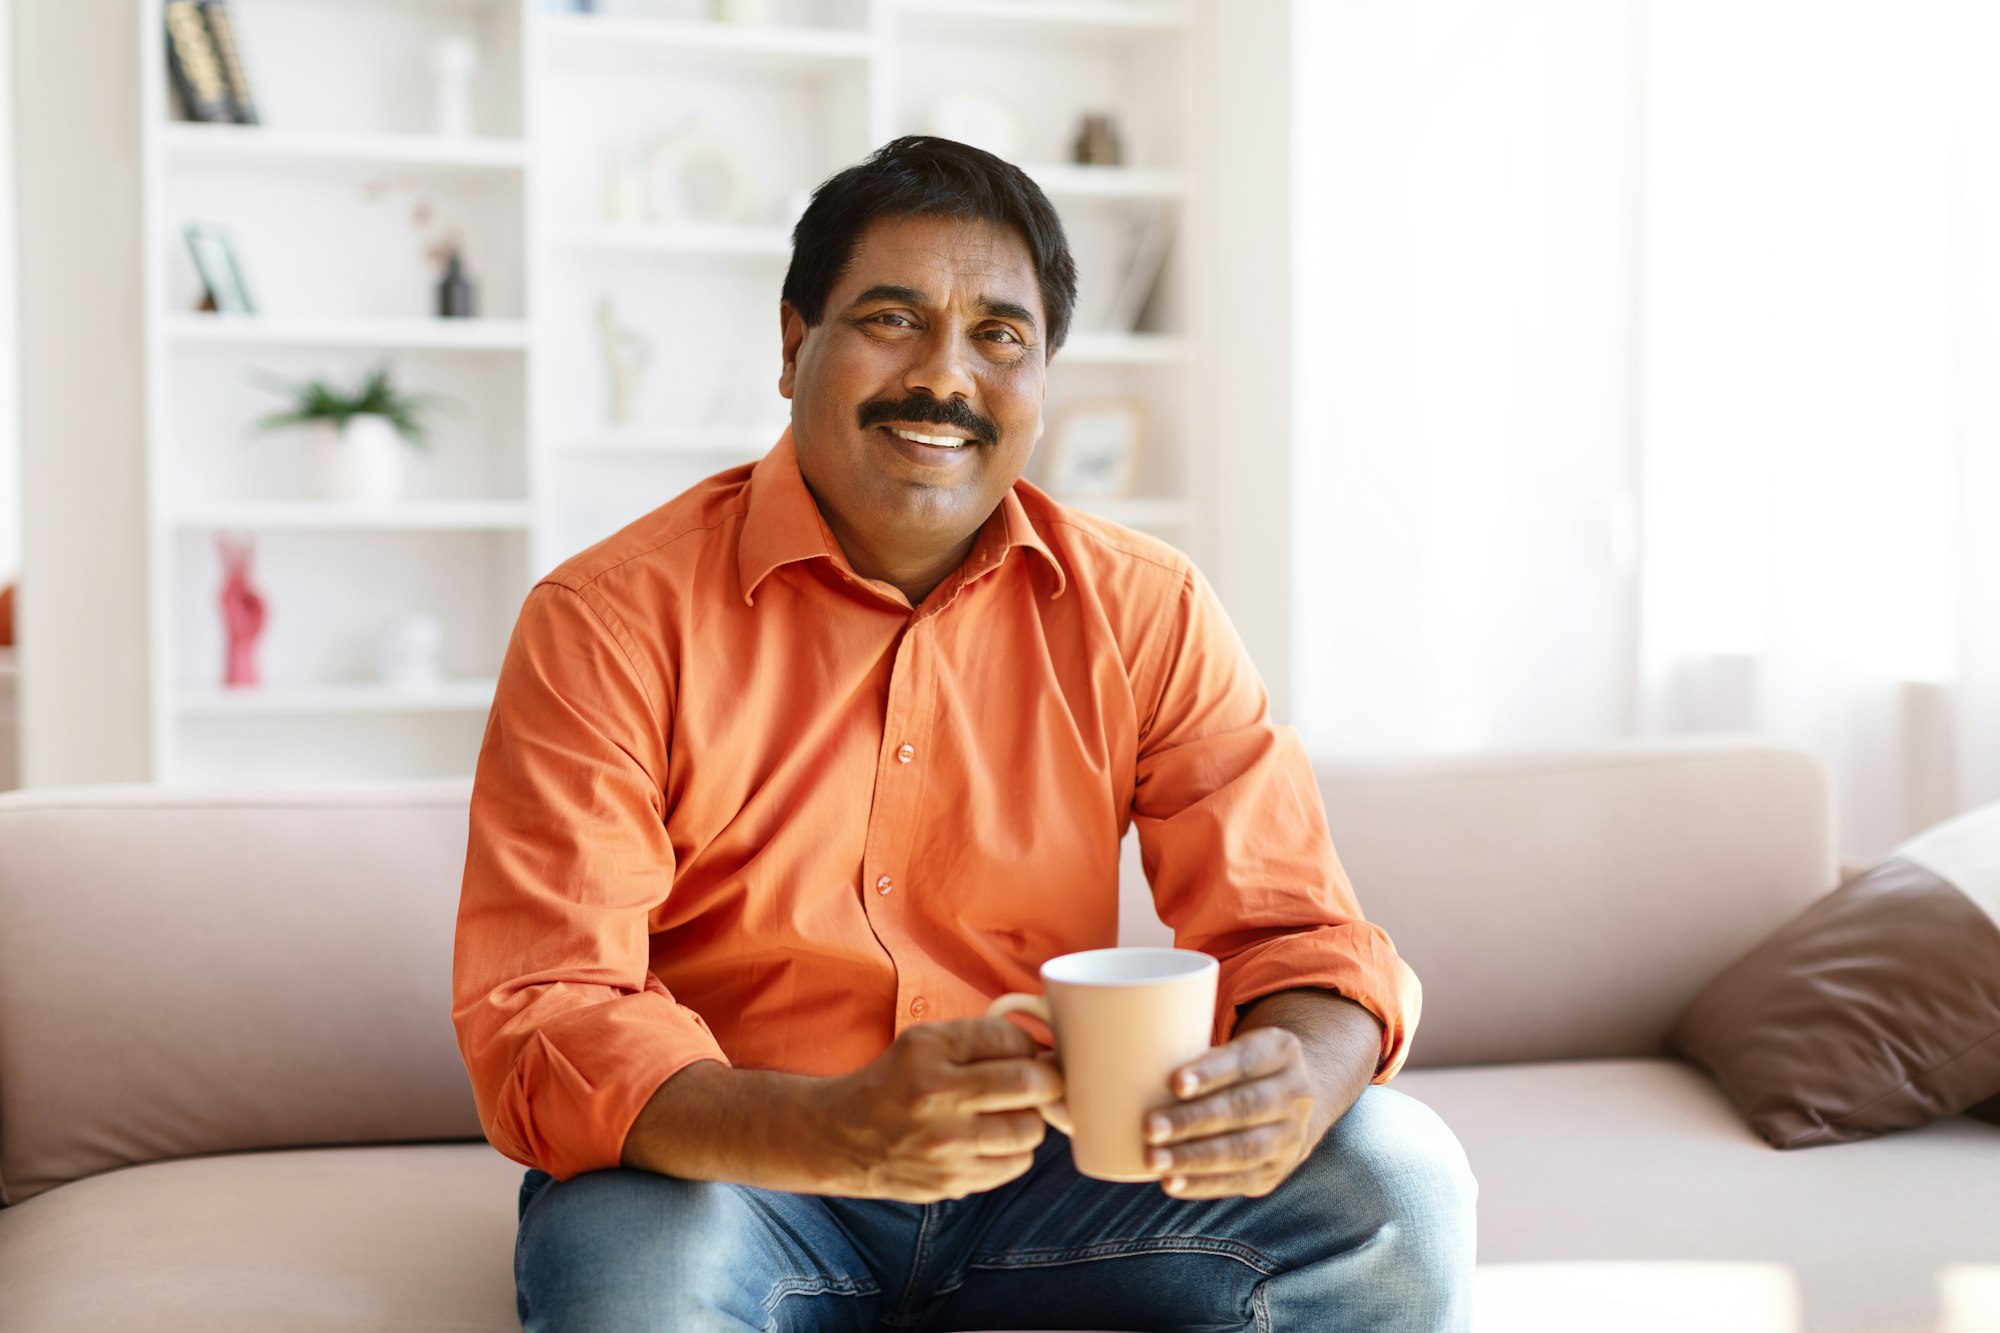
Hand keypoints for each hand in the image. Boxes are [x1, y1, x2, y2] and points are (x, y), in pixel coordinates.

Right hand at [820, 1017, 1064, 1203]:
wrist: (841, 1137)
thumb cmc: (894, 1082)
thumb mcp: (924, 1041)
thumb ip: (981, 1038)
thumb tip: (1045, 1053)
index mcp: (927, 1051)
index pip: (1011, 1039)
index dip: (1028, 1045)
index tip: (1023, 1053)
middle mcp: (936, 1097)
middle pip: (1033, 1084)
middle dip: (1047, 1080)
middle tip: (1039, 1082)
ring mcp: (945, 1145)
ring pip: (1031, 1129)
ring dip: (1029, 1118)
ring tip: (1007, 1113)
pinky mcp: (952, 1181)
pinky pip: (1016, 1164)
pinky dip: (1014, 1150)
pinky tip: (990, 1140)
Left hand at [1142, 1026, 1316, 1198]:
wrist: (1292, 1099)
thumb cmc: (1236, 1067)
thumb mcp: (1233, 1045)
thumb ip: (1190, 1049)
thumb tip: (1123, 1056)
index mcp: (1281, 1051)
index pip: (1246, 1060)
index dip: (1212, 1072)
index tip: (1174, 1082)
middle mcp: (1294, 1094)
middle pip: (1243, 1107)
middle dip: (1194, 1120)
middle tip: (1150, 1127)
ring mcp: (1290, 1137)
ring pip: (1243, 1149)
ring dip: (1194, 1158)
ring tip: (1154, 1160)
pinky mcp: (1276, 1171)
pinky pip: (1240, 1181)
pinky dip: (1203, 1184)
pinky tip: (1172, 1182)